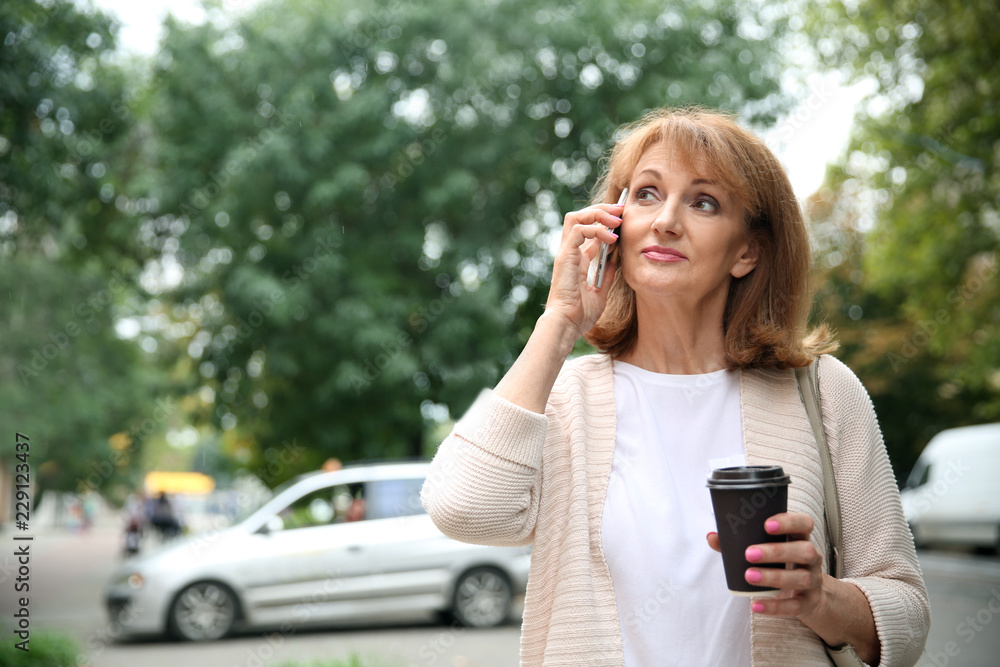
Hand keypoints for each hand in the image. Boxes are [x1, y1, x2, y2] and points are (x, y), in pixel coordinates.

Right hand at [544, 201, 623, 336]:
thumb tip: (616, 262)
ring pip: (577, 217)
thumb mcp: (600, 293)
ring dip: (599, 214)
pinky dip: (596, 229)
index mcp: (576, 260)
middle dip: (601, 209)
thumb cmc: (580, 314)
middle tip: (621, 209)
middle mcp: (570, 252)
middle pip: (580, 217)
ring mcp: (566, 252)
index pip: (587, 230)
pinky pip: (578, 230)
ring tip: (617, 219)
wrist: (567, 324)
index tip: (622, 219)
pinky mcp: (565, 255)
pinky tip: (611, 237)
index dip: (604, 221)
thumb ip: (606, 276)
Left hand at [706, 512, 826, 617]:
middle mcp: (812, 557)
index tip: (767, 524)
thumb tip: (712, 536)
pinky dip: (775, 606)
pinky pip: (795, 606)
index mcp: (800, 538)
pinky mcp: (809, 602)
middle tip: (749, 554)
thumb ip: (738, 542)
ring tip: (749, 576)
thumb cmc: (780, 563)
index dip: (789, 522)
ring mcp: (813, 580)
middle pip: (804, 550)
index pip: (804, 523)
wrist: (807, 595)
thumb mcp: (766, 549)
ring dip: (774, 577)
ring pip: (800, 578)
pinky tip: (756, 604)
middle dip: (776, 551)